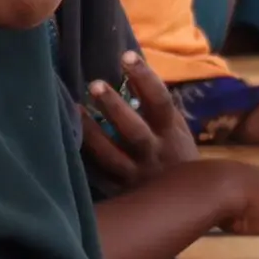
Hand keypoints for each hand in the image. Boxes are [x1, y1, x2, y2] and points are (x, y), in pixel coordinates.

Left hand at [77, 52, 196, 189]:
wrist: (192, 203)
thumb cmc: (177, 158)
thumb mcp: (176, 131)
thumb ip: (156, 108)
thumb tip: (131, 71)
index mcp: (172, 133)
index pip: (161, 102)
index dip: (145, 78)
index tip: (127, 56)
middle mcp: (155, 153)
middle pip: (135, 130)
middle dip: (115, 108)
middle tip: (95, 84)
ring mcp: (137, 175)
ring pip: (111, 154)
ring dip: (91, 132)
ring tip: (75, 109)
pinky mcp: (121, 191)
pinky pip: (99, 176)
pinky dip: (83, 160)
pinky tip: (65, 141)